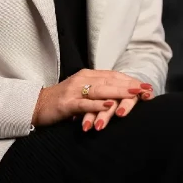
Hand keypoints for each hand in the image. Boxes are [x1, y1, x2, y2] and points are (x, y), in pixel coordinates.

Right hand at [31, 69, 153, 130]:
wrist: (36, 106)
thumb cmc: (62, 103)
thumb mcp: (83, 94)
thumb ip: (99, 93)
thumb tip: (121, 98)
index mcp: (87, 76)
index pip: (113, 76)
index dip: (130, 80)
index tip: (147, 86)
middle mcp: (82, 79)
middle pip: (110, 80)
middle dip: (130, 85)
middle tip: (146, 89)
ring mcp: (74, 90)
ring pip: (100, 89)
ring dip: (118, 91)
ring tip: (134, 93)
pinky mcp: (67, 103)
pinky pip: (84, 103)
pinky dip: (97, 105)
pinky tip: (109, 106)